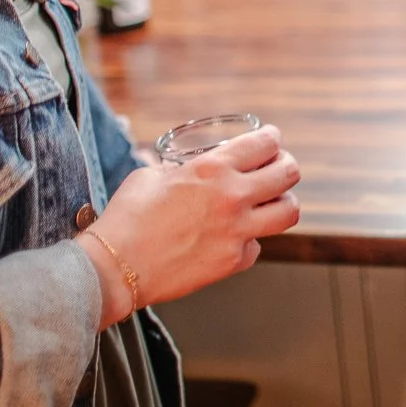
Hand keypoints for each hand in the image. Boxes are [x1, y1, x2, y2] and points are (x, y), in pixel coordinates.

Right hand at [77, 126, 300, 325]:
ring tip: (270, 203)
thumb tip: (177, 169)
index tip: (271, 141)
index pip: (265, 143)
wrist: (116, 267)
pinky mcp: (234, 261)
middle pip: (289, 173)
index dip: (272, 139)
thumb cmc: (127, 219)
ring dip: (282, 203)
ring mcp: (238, 231)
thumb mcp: (150, 176)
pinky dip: (249, 241)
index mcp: (212, 167)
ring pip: (289, 212)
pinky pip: (257, 246)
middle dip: (286, 166)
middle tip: (278, 168)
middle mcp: (233, 196)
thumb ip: (176, 170)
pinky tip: (233, 238)